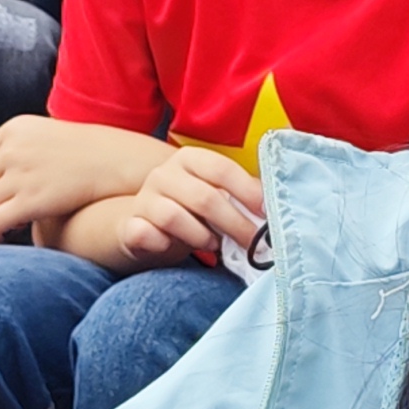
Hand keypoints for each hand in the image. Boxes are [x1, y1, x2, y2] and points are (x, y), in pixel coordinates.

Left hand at [0, 116, 173, 241]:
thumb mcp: (49, 135)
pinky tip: (3, 237)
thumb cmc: (90, 154)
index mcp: (14, 129)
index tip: (7, 194)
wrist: (118, 162)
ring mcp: (19, 174)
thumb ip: (23, 148)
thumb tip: (2, 174)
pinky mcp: (29, 201)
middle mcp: (12, 149)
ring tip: (7, 226)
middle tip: (8, 213)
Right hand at [88, 148, 264, 266]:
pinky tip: (174, 248)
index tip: (268, 214)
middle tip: (253, 244)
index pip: (222, 170)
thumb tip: (277, 207)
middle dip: (235, 224)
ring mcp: (144, 200)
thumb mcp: (215, 195)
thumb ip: (241, 196)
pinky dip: (162, 244)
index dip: (248, 191)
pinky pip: (144, 234)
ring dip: (201, 236)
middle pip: (204, 197)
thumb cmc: (191, 211)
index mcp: (190, 160)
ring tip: (215, 246)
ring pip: (174, 217)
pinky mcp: (130, 226)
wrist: (145, 224)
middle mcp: (164, 175)